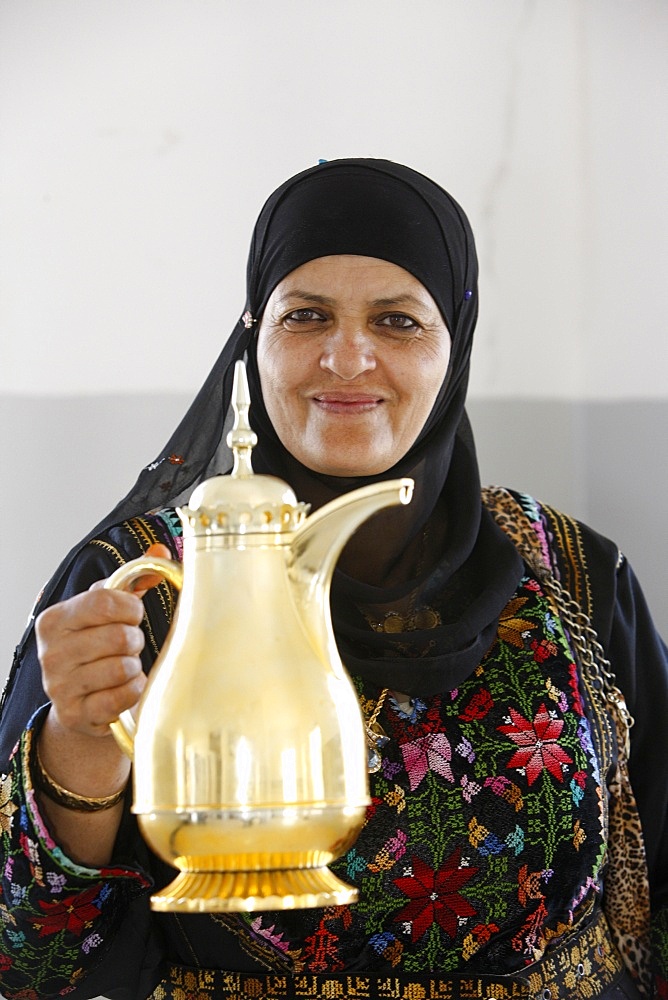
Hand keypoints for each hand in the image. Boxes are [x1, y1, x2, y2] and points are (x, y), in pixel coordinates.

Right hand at [36, 543, 171, 738]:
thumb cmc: (97, 647)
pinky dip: (134, 689)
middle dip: (134, 640)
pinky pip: (123, 696)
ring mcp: (60, 686)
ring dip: (134, 666)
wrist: (79, 702)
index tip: (133, 614)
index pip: (104, 602)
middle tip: (127, 645)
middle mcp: (50, 653)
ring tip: (124, 666)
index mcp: (54, 620)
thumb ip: (133, 580)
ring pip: (123, 667)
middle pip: (119, 636)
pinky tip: (126, 686)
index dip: (130, 607)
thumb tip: (159, 552)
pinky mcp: (75, 713)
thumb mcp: (108, 611)